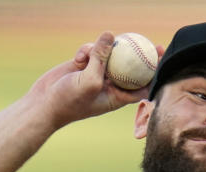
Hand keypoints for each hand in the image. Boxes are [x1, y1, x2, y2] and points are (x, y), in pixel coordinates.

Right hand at [28, 32, 163, 129]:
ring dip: (100, 50)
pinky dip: (87, 50)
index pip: (141, 84)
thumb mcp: (89, 80)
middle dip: (138, 54)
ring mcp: (97, 74)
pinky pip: (92, 50)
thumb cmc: (69, 101)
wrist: (44, 103)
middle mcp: (110, 85)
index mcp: (117, 96)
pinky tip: (77, 58)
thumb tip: (111, 34)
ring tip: (86, 57)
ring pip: (109, 54)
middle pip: (130, 67)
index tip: (161, 59)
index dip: (154, 72)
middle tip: (150, 41)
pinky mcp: (85, 65)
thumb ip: (101, 58)